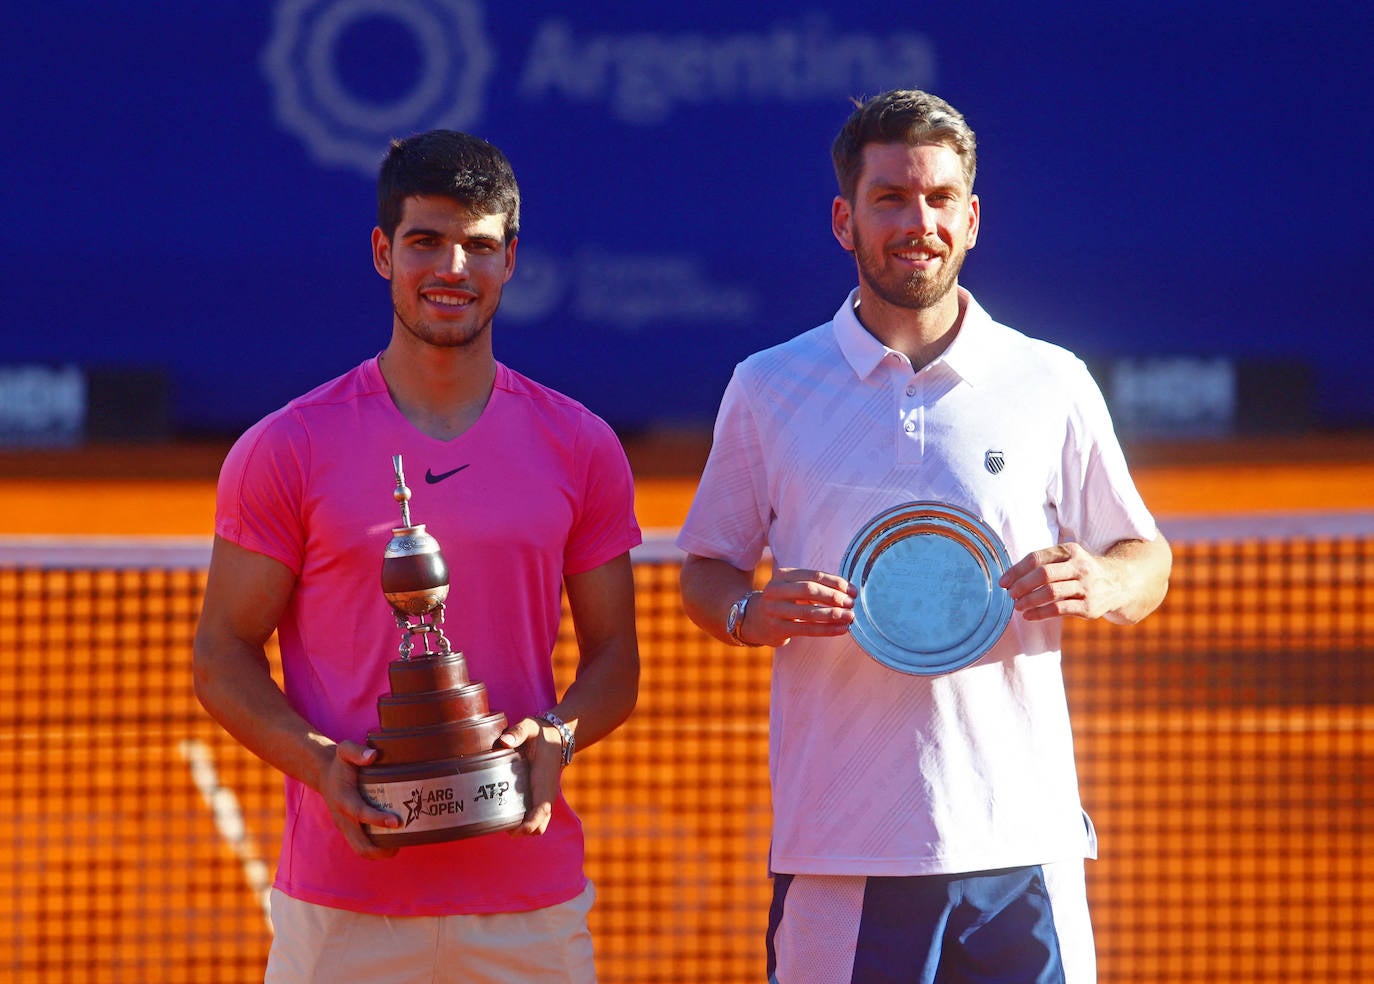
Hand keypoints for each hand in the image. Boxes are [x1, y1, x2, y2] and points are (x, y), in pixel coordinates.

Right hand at [322, 740, 399, 858]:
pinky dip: (375, 850)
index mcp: (344, 799)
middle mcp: (343, 817)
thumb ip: (357, 751)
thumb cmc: (340, 763)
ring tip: (399, 846)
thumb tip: (373, 755)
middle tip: (402, 842)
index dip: (377, 819)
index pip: (360, 813)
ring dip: (379, 853)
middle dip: (380, 848)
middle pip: (359, 842)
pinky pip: (360, 846)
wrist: (324, 774)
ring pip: (360, 849)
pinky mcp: (349, 830)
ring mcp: (345, 827)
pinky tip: (392, 844)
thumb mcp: (344, 750)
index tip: (396, 822)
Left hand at [497, 718, 564, 835]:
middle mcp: (547, 795)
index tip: (513, 830)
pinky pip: (537, 818)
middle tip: (500, 824)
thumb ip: (517, 732)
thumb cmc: (540, 734)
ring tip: (502, 820)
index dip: (528, 826)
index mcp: (543, 783)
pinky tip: (509, 814)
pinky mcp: (543, 798)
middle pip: (539, 827)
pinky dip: (526, 823)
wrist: (557, 737)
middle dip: (522, 832)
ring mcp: (546, 798)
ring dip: (524, 829)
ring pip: (539, 825)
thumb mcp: (529, 728)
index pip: (540, 812)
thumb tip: (504, 741)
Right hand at [742, 567, 857, 646]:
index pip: (814, 576)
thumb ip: (816, 586)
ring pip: (808, 612)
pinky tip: (841, 629)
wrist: (754, 619)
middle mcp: (775, 590)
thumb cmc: (784, 601)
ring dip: (833, 614)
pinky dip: (827, 630)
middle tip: (851, 604)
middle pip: (810, 590)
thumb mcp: (794, 587)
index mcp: (783, 575)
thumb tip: (849, 592)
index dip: (836, 583)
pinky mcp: (777, 628)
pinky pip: (806, 629)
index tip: (852, 591)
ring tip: (850, 617)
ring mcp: (774, 610)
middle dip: (834, 597)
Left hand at [998, 542, 1120, 621]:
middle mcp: (1080, 567)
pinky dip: (1039, 613)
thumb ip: (1045, 563)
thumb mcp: (1069, 558)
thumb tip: (1010, 578)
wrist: (1120, 583)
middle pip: (1043, 574)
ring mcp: (1086, 587)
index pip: (1037, 558)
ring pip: (1050, 593)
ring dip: (1029, 600)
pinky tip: (1028, 616)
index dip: (1017, 570)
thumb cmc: (1082, 571)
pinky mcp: (1090, 607)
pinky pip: (1059, 610)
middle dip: (1021, 585)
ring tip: (1017, 605)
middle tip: (1010, 594)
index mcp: (1070, 551)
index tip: (1004, 582)